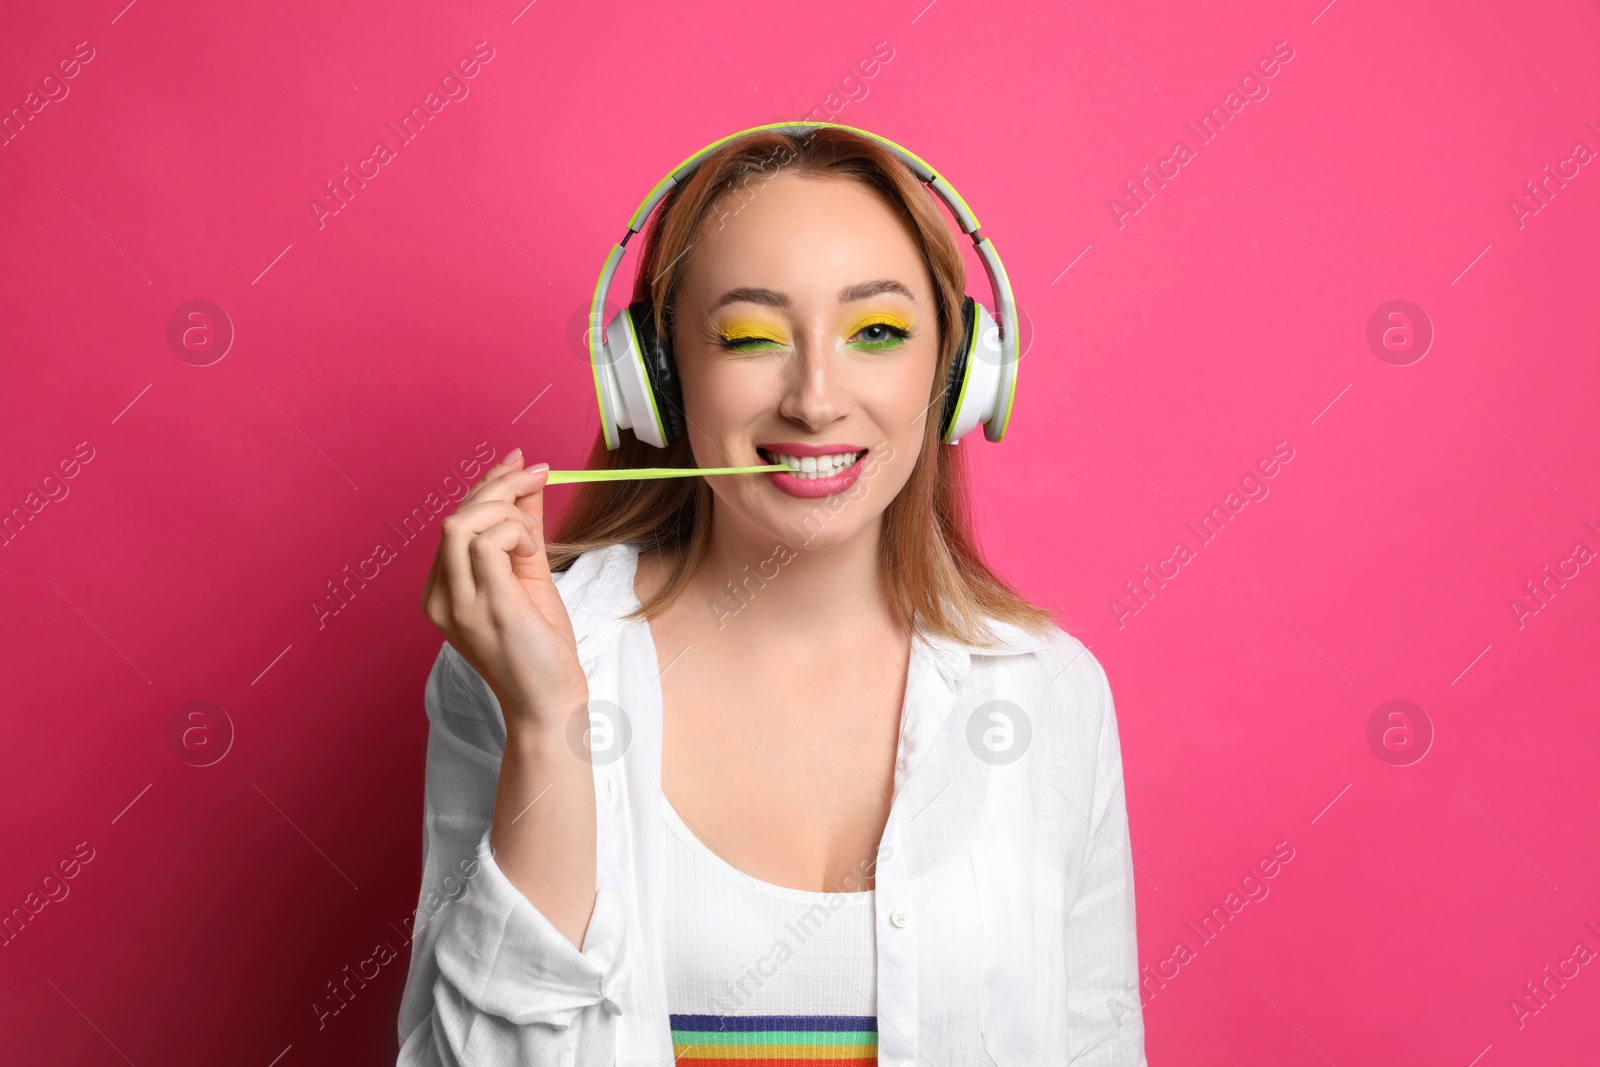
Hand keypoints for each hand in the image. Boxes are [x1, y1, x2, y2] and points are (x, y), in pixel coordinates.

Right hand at [421, 448, 586, 728]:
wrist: (549, 702)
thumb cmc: (540, 646)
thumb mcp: (529, 575)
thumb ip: (524, 528)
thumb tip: (529, 480)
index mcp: (444, 590)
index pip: (455, 521)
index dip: (487, 486)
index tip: (522, 464)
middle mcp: (441, 597)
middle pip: (455, 516)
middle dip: (499, 486)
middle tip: (538, 475)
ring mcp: (457, 604)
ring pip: (461, 523)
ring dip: (506, 511)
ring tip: (535, 536)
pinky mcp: (485, 607)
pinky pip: (486, 544)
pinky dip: (515, 534)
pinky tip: (534, 552)